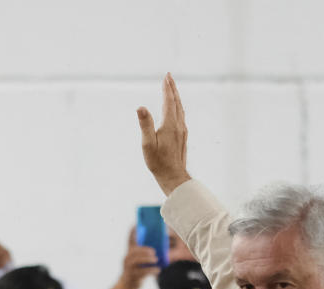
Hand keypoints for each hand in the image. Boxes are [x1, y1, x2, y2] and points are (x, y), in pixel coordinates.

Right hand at [121, 229, 159, 288]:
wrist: (127, 286)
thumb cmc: (135, 271)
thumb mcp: (137, 260)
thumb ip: (144, 253)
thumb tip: (159, 247)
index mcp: (130, 252)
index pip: (130, 240)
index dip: (132, 232)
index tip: (136, 224)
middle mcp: (127, 259)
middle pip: (133, 252)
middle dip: (143, 250)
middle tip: (154, 251)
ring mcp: (128, 268)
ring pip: (136, 262)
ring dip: (146, 259)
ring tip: (155, 259)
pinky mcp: (132, 277)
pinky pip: (141, 273)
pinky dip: (150, 271)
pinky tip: (158, 270)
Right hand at [137, 73, 191, 195]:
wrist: (173, 176)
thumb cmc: (158, 162)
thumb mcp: (147, 144)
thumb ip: (145, 124)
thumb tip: (141, 107)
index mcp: (170, 125)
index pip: (169, 101)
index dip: (167, 88)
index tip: (166, 77)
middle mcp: (178, 125)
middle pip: (177, 102)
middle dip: (172, 89)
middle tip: (169, 77)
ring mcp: (182, 131)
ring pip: (180, 109)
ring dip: (176, 97)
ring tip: (172, 90)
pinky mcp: (183, 137)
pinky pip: (181, 116)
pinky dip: (177, 107)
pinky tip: (176, 110)